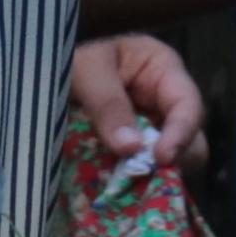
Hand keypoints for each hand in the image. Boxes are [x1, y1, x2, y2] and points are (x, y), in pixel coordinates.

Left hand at [69, 32, 201, 177]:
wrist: (44, 64)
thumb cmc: (70, 52)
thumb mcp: (86, 69)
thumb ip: (108, 103)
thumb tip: (132, 148)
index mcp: (163, 70)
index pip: (189, 105)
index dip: (182, 134)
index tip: (161, 158)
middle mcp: (164, 102)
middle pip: (191, 141)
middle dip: (170, 161)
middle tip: (138, 175)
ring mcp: (151, 128)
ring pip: (169, 163)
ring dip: (149, 176)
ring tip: (121, 181)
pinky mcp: (132, 150)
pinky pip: (142, 172)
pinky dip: (131, 181)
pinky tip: (112, 183)